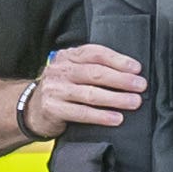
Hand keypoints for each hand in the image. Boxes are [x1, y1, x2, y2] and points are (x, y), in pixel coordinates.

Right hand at [30, 42, 149, 133]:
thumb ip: (93, 67)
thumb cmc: (63, 90)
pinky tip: (117, 118)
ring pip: (90, 93)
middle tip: (141, 86)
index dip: (117, 60)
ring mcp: (55, 89)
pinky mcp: (53, 108)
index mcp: (68, 56)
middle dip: (121, 79)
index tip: (137, 68)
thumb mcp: (73, 72)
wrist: (32, 110)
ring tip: (134, 102)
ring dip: (116, 98)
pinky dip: (101, 116)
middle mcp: (60, 70)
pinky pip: (81, 113)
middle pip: (94, 72)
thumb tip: (130, 73)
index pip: (94, 53)